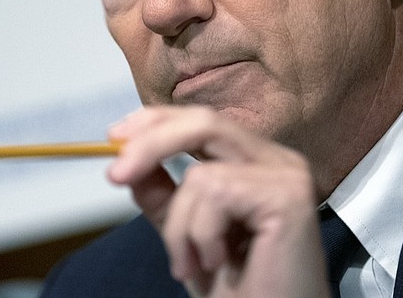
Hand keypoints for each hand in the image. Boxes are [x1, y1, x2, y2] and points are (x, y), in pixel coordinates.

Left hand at [107, 106, 330, 297]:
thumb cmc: (239, 289)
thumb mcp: (185, 234)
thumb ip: (163, 195)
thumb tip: (127, 160)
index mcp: (254, 162)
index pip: (201, 121)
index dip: (156, 121)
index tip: (113, 137)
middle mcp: (275, 160)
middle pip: (203, 123)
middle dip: (149, 145)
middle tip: (115, 174)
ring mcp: (287, 174)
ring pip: (200, 172)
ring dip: (180, 227)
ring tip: (191, 264)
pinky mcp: (289, 194)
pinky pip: (216, 193)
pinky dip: (201, 235)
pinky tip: (219, 263)